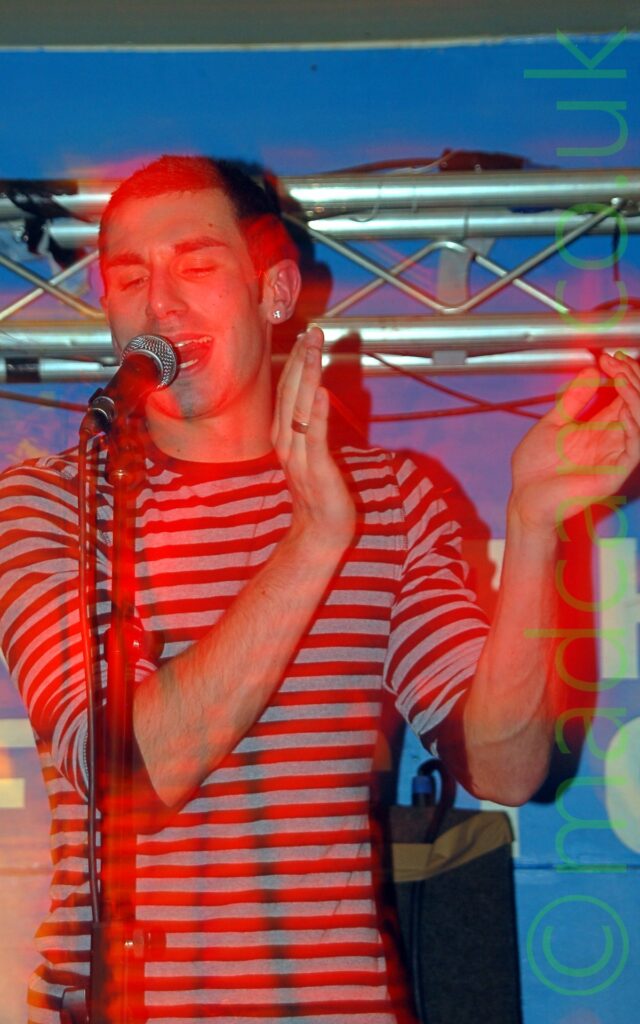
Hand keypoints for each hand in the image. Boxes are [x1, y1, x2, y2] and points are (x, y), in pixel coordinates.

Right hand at [271, 326, 355, 550]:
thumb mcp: (311, 454)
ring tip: (314, 348)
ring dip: (308, 376)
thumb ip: (310, 427)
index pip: (287, 391)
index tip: (305, 336)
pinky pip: (315, 436)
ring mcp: (299, 455)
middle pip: (290, 393)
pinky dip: (317, 412)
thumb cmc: (319, 496)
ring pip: (299, 408)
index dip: (296, 362)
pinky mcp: (316, 468)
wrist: (318, 534)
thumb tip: (315, 397)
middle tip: (312, 331)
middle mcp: (286, 442)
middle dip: (302, 359)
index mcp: (284, 436)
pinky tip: (321, 390)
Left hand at [510, 352, 639, 532]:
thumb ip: (573, 400)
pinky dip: (634, 424)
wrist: (525, 499)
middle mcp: (611, 441)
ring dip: (635, 397)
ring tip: (623, 378)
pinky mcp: (615, 473)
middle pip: (636, 406)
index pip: (623, 398)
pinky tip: (624, 407)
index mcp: (598, 429)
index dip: (621, 376)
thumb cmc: (535, 470)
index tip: (608, 358)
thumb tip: (591, 371)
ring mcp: (615, 457)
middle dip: (631, 380)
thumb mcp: (552, 424)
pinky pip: (635, 446)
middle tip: (618, 362)